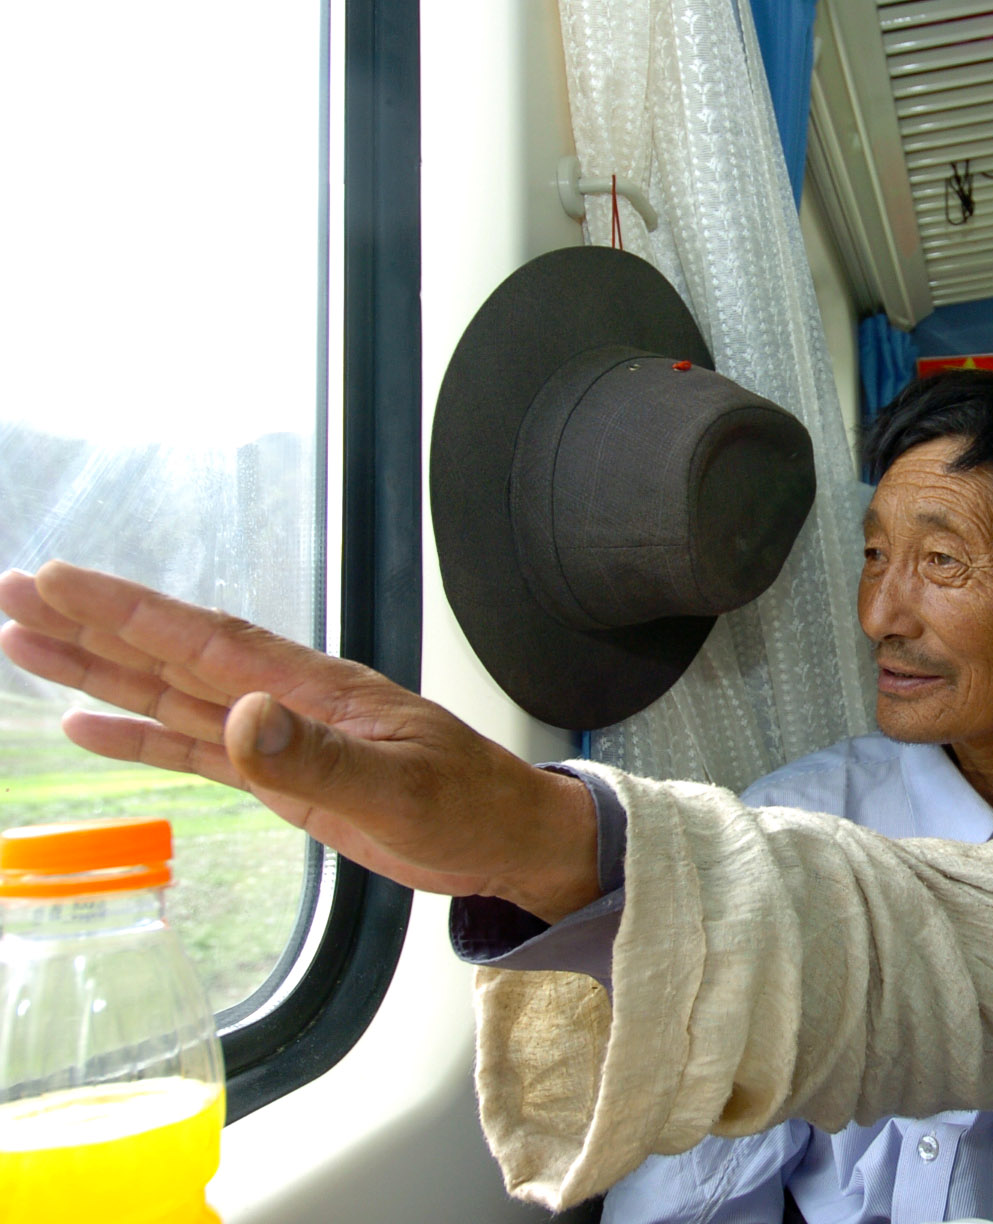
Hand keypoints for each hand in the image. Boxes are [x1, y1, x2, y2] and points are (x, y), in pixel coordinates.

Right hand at [0, 562, 600, 922]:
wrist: (508, 840)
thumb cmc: (472, 808)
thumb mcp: (401, 791)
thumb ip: (320, 760)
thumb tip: (242, 718)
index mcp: (316, 689)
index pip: (206, 640)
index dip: (131, 611)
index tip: (60, 579)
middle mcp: (288, 701)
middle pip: (172, 654)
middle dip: (91, 625)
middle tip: (11, 594)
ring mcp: (281, 737)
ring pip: (172, 695)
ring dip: (99, 671)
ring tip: (22, 644)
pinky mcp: (282, 777)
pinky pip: (195, 749)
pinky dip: (139, 735)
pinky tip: (86, 725)